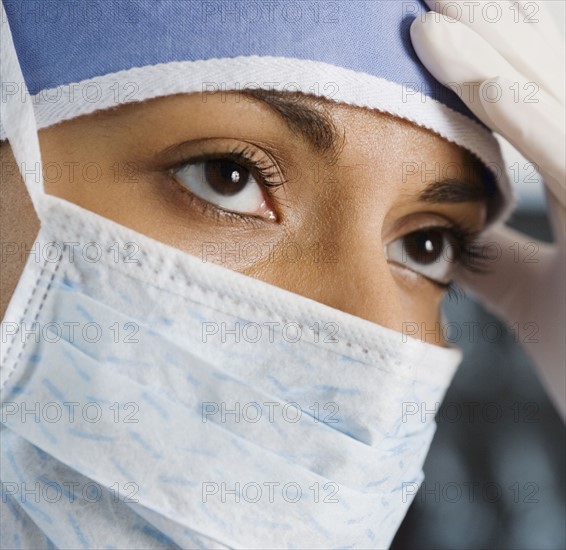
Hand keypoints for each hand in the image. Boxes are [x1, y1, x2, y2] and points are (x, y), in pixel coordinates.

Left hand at [410, 0, 564, 417]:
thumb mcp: (540, 299)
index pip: (539, 99)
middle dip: (493, 29)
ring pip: (563, 99)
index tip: (435, 29)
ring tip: (433, 13)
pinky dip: (534, 121)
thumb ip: (497, 261)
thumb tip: (444, 239)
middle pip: (553, 75)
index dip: (491, 59)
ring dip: (497, 54)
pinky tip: (486, 88)